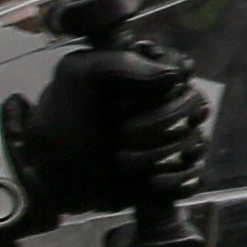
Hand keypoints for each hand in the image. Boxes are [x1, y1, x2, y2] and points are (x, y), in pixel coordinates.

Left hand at [14, 0, 211, 215]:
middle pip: (197, 105)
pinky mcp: (170, 173)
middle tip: (124, 135)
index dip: (170, 85)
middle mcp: (163, 104)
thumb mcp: (78, 76)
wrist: (48, 175)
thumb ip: (120, 63)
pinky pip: (196, 175)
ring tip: (124, 163)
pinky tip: (150, 184)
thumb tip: (174, 76)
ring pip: (197, 142)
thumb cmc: (61, 120)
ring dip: (162, 156)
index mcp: (143, 74)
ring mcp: (170, 140)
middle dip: (163, 124)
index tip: (143, 96)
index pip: (183, 69)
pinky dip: (178, 181)